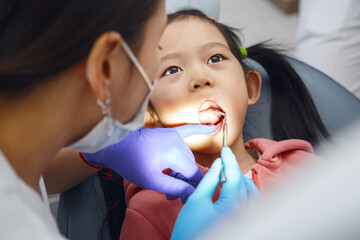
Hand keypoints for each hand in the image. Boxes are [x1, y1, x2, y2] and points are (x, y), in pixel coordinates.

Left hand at [82, 124, 215, 201]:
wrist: (115, 148)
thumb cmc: (131, 164)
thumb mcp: (152, 181)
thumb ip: (175, 187)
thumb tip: (193, 192)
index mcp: (174, 152)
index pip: (193, 173)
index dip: (192, 187)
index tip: (187, 198)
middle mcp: (177, 141)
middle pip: (190, 165)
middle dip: (184, 181)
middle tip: (173, 195)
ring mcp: (173, 134)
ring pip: (187, 155)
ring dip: (183, 170)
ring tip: (171, 183)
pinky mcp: (168, 131)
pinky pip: (187, 130)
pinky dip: (199, 130)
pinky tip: (213, 127)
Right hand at [171, 147, 259, 239]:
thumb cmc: (189, 229)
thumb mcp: (197, 200)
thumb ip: (210, 180)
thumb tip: (218, 164)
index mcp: (233, 209)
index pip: (235, 178)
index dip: (230, 161)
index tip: (225, 149)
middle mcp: (244, 216)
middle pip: (247, 186)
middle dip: (236, 172)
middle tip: (224, 163)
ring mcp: (246, 221)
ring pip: (253, 196)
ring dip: (243, 183)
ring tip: (228, 176)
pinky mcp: (243, 224)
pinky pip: (251, 205)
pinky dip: (244, 193)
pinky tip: (232, 189)